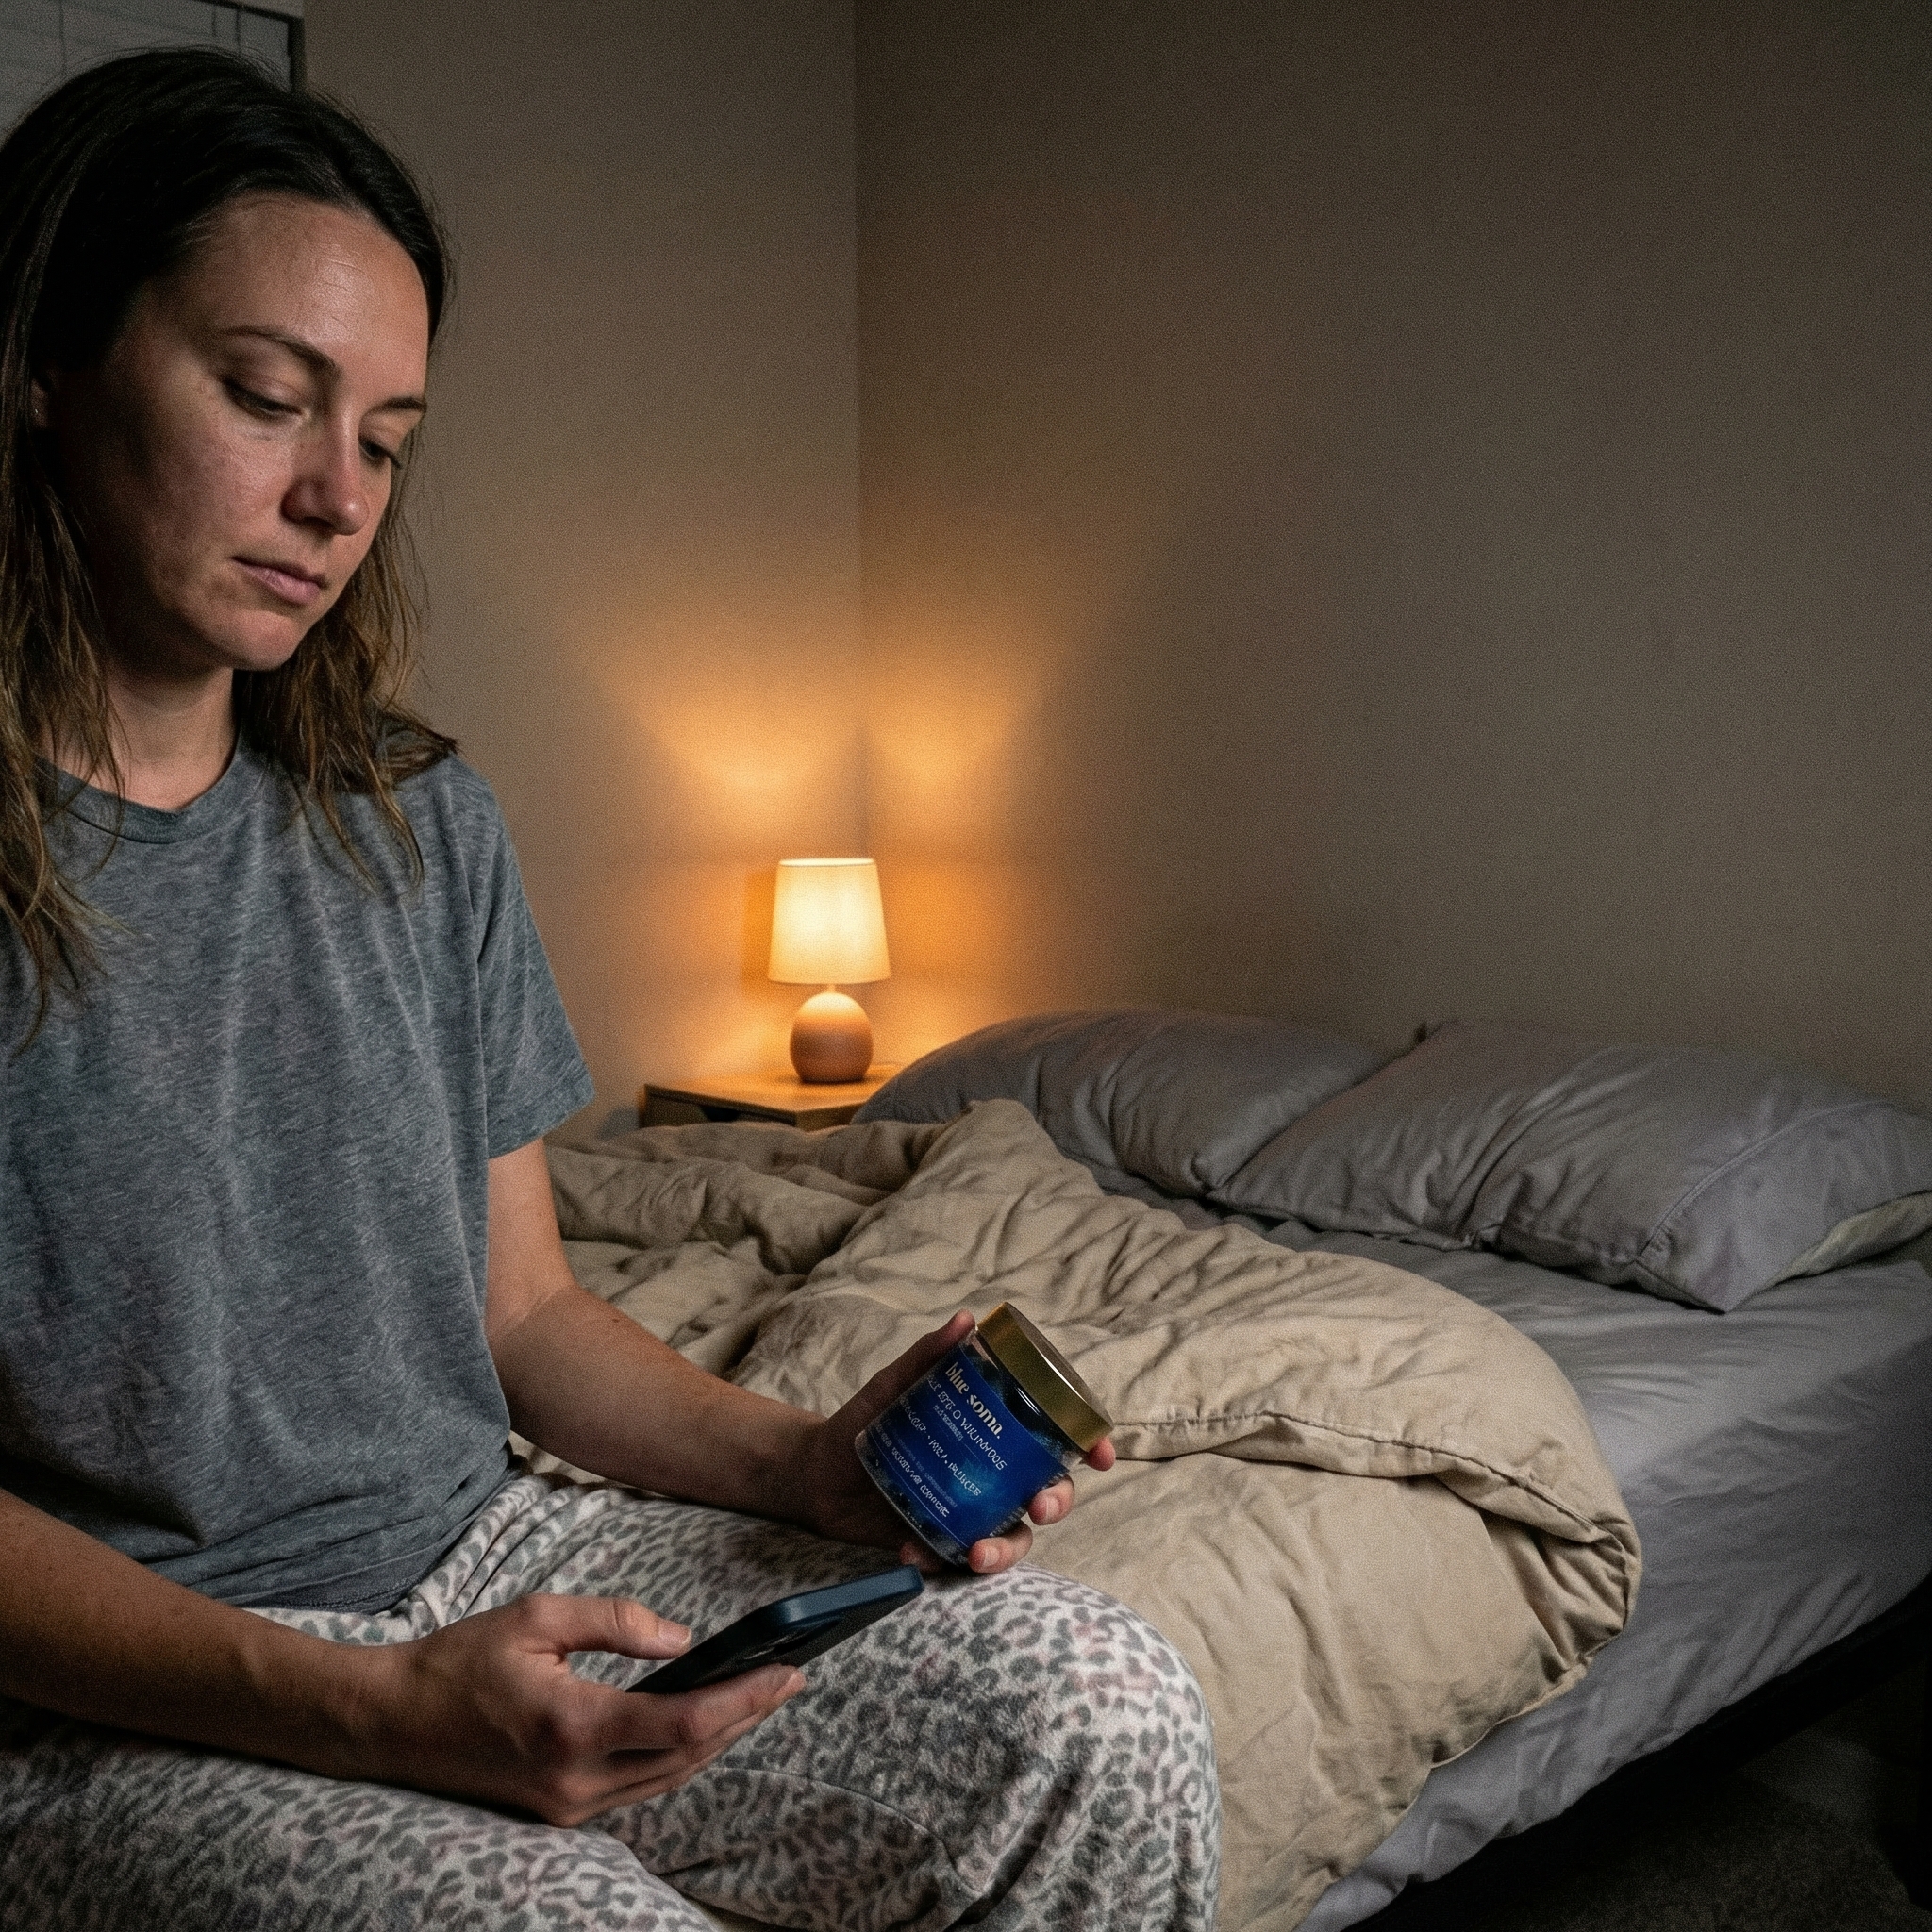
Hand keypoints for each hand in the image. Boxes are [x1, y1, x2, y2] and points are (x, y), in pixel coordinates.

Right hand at [334, 1592, 803, 1825]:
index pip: (684, 1724)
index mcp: (572, 1726)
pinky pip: (640, 1787)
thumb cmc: (460, 1663)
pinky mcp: (560, 1811)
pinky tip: (703, 1723)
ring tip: (760, 1696)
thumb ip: (615, 1622)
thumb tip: (683, 1641)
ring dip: (720, 1740)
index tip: (786, 1671)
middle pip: (689, 1757)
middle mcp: (576, 1780)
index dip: (744, 1700)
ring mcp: (568, 1806)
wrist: (391, 1724)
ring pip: (669, 1779)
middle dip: (747, 1719)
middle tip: (790, 1677)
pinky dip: (681, 1755)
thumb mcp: (537, 1617)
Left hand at [799, 1312, 1115, 1575]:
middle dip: (1056, 1502)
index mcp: (994, 1434)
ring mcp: (968, 1512)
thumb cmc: (863, 1422)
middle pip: (1046, 1492)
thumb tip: (966, 1320)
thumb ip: (928, 1357)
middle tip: (1038, 1504)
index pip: (1053, 1439)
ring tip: (975, 1554)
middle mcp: (991, 1475)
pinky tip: (912, 1554)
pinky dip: (938, 1561)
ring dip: (1004, 1550)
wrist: (812, 1473)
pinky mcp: (938, 1542)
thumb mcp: (893, 1387)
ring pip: (1011, 1538)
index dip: (1088, 1445)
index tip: (1101, 1454)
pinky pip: (954, 1560)